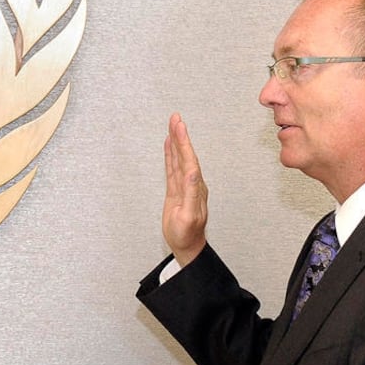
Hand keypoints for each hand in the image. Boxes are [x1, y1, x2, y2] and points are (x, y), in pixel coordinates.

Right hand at [163, 113, 208, 265]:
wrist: (187, 246)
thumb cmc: (187, 235)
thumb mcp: (188, 216)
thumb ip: (191, 194)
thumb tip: (191, 173)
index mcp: (195, 187)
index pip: (190, 160)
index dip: (184, 143)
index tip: (178, 127)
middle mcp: (191, 183)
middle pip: (185, 155)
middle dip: (180, 136)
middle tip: (175, 118)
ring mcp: (184, 186)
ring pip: (179, 159)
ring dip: (176, 142)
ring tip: (173, 124)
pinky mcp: (176, 190)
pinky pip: (173, 168)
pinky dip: (171, 155)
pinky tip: (169, 145)